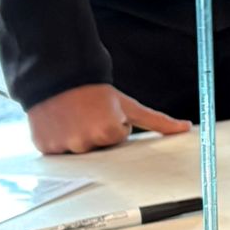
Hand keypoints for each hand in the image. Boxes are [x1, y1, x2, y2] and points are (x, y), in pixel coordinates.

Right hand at [27, 84, 189, 154]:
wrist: (58, 76)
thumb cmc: (94, 92)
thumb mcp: (129, 106)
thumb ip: (158, 121)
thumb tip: (184, 128)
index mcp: (108, 132)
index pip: (117, 142)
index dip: (114, 127)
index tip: (105, 115)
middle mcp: (85, 142)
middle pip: (98, 149)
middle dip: (97, 135)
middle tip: (88, 116)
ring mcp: (63, 146)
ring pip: (78, 152)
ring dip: (77, 138)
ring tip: (73, 118)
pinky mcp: (45, 147)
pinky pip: (57, 152)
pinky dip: (57, 141)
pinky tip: (59, 124)